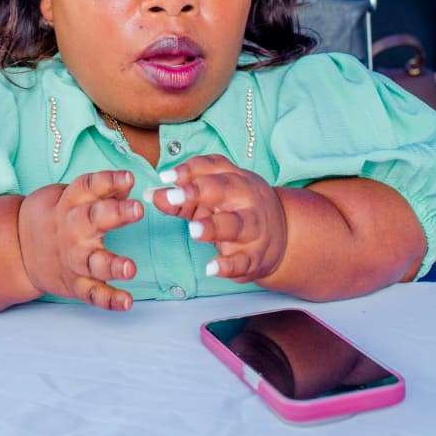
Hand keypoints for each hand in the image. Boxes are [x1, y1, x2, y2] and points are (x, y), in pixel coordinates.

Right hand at [18, 171, 142, 310]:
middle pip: (92, 219)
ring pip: (93, 262)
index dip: (109, 180)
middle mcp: (72, 230)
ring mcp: (73, 259)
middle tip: (137, 209)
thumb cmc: (58, 215)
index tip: (129, 177)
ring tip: (130, 268)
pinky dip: (108, 300)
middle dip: (115, 214)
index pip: (89, 186)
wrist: (19, 247)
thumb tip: (128, 182)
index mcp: (71, 203)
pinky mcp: (75, 284)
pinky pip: (92, 294)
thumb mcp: (74, 196)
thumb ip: (104, 190)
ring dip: (112, 266)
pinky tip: (126, 301)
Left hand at [145, 155, 287, 283]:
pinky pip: (244, 261)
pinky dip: (228, 266)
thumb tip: (152, 194)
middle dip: (197, 192)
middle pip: (224, 189)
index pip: (212, 166)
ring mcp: (255, 227)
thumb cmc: (236, 209)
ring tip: (192, 231)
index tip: (164, 177)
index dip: (188, 170)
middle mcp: (246, 198)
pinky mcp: (257, 256)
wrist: (284, 235)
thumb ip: (181, 196)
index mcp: (234, 177)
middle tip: (172, 196)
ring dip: (214, 227)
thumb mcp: (212, 198)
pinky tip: (211, 269)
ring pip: (236, 224)